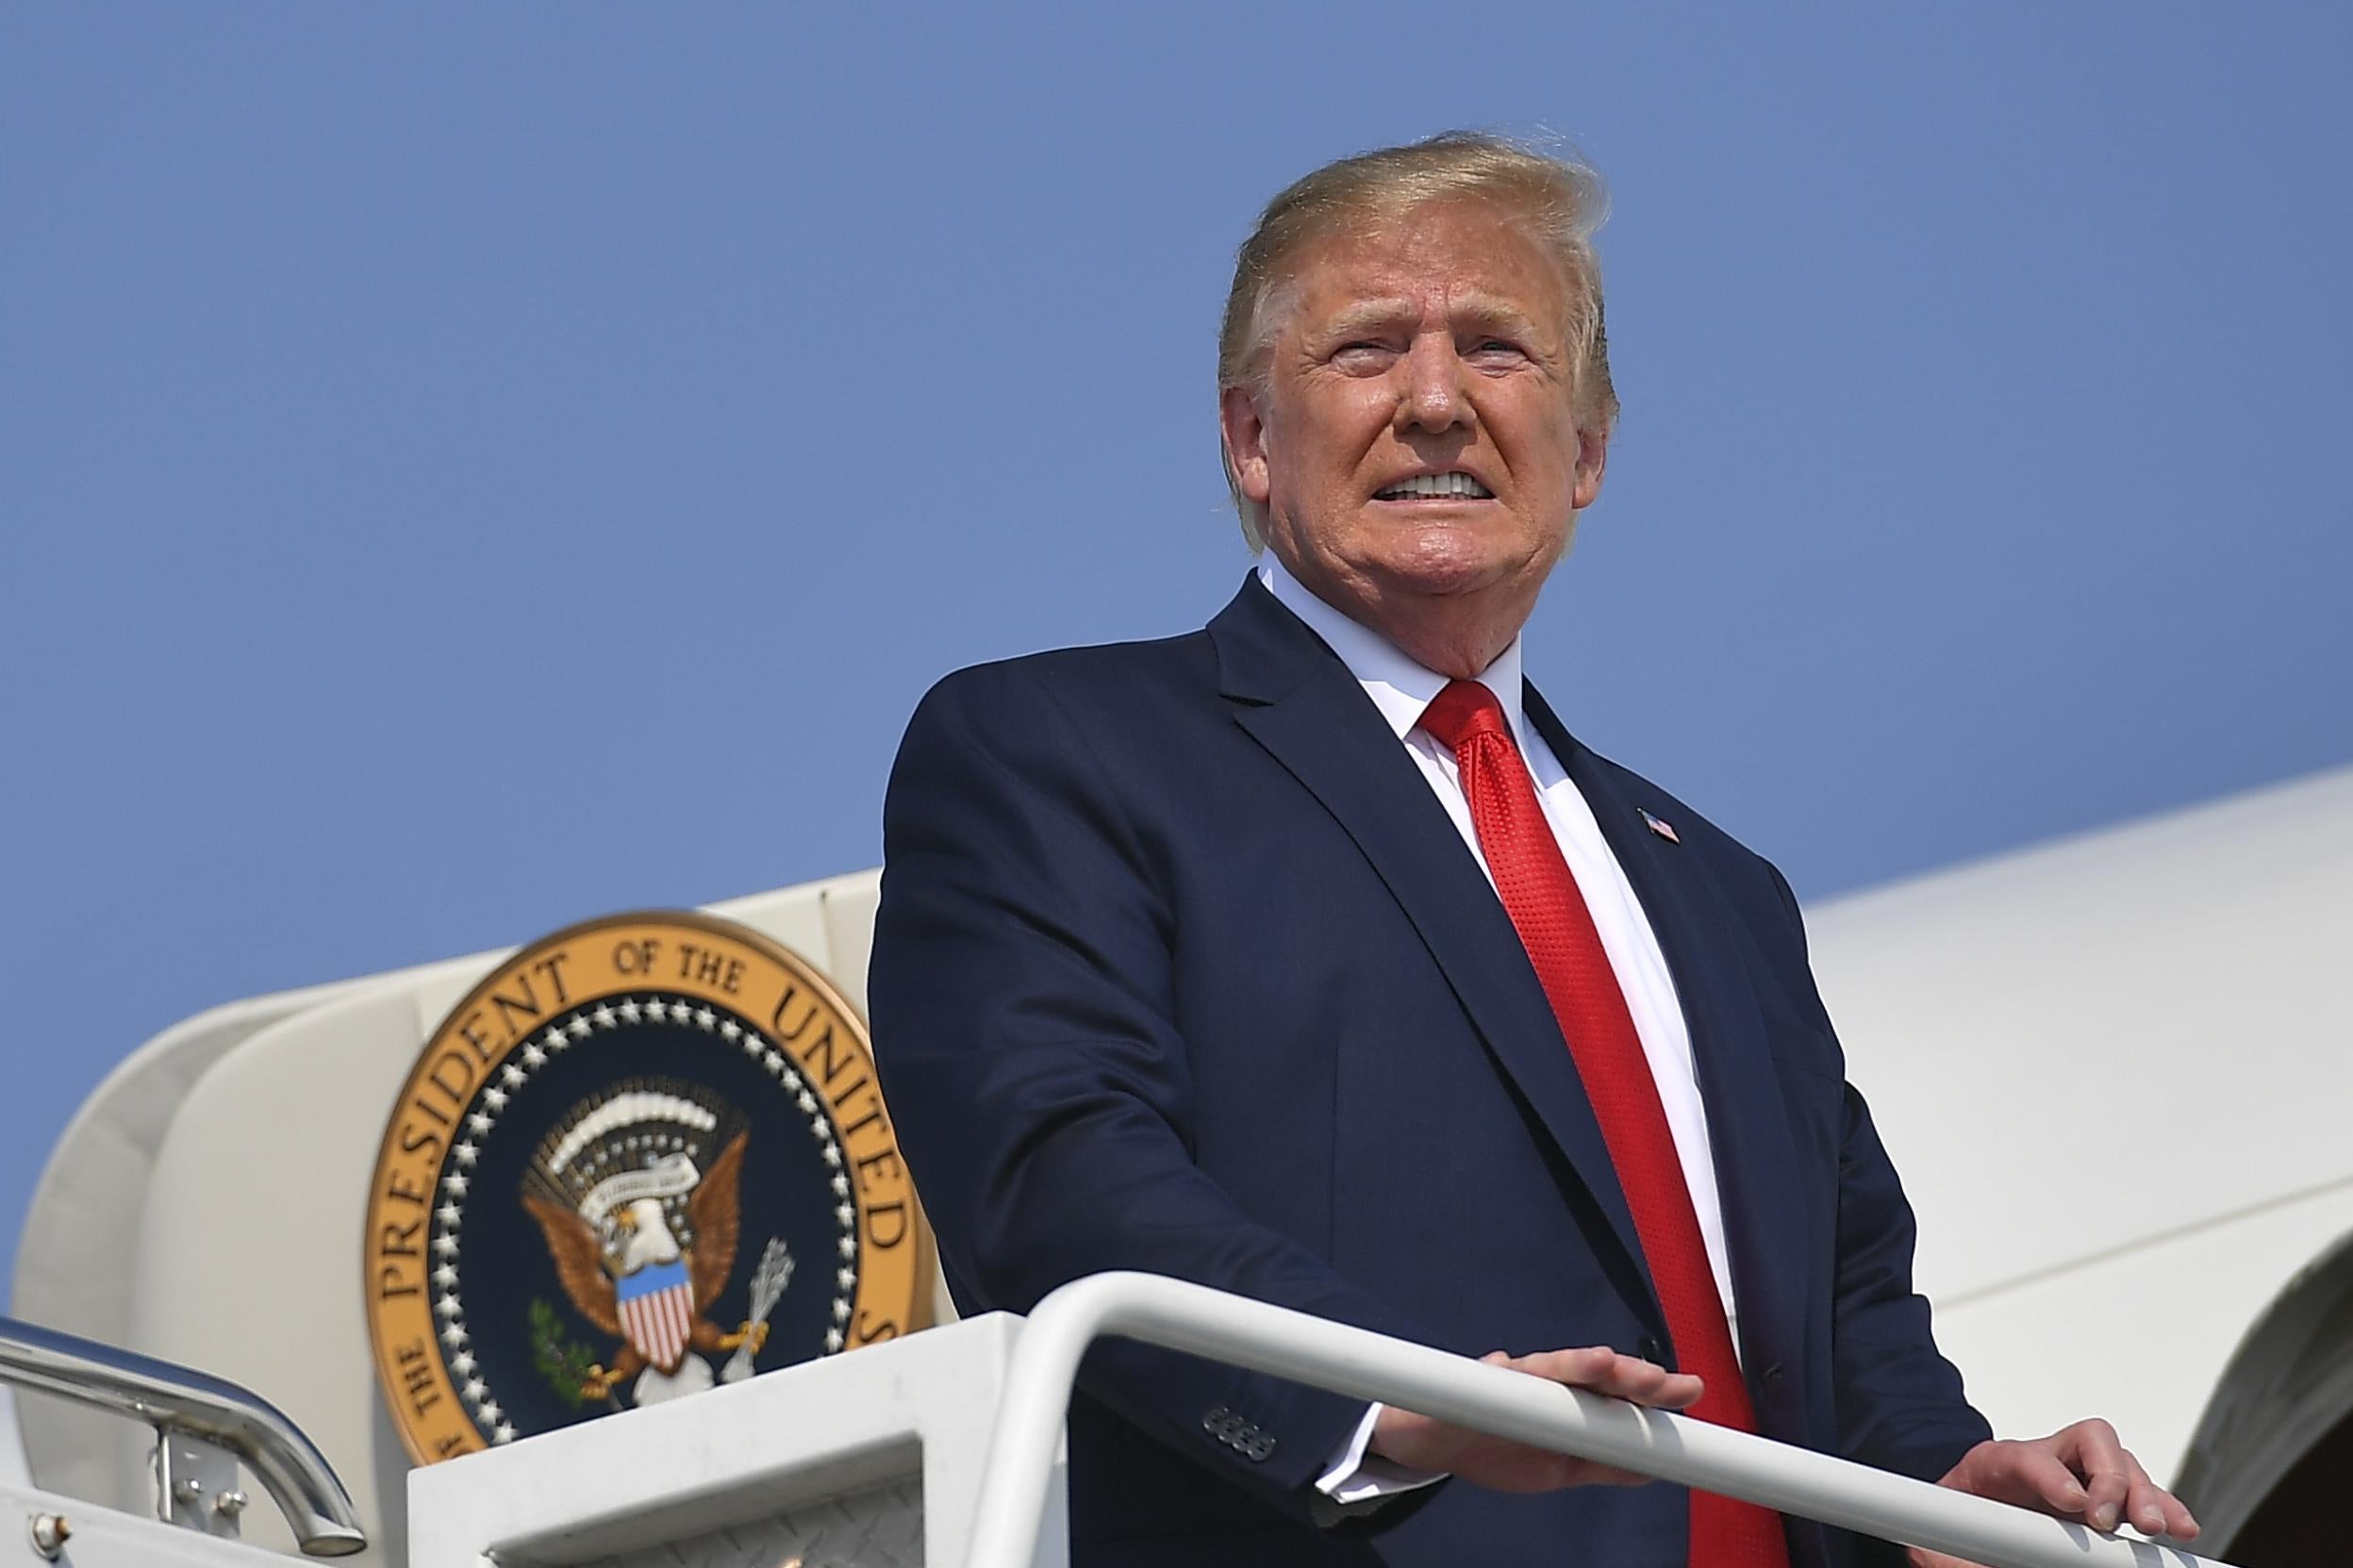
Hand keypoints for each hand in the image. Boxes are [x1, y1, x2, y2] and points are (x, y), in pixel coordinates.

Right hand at [1369, 1346, 1701, 1493]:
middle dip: (1630, 1376)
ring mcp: (1516, 1377)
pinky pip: (1503, 1374)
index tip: (1689, 1390)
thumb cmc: (1495, 1446)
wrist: (1430, 1441)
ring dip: (1581, 1366)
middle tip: (1663, 1381)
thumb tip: (1649, 1468)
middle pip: (1595, 1374)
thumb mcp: (1557, 1467)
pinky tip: (1525, 1365)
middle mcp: (1550, 1382)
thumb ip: (1600, 1463)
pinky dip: (1517, 1371)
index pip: (1619, 1394)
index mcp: (1572, 1404)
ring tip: (1609, 1364)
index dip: (1653, 1392)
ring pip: (1554, 1367)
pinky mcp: (1481, 1380)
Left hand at [1908, 1420, 2199, 1567]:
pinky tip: (2181, 1529)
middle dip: (2106, 1475)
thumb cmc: (1951, 1523)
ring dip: (2142, 1492)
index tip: (2071, 1502)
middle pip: (2086, 1440)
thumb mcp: (1936, 1536)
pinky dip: (2163, 1507)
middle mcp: (2044, 1461)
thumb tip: (1974, 1560)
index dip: (2048, 1474)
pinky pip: (2139, 1495)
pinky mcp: (2102, 1502)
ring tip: (2155, 1526)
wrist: (1956, 1517)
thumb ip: (1953, 1547)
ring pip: (2121, 1463)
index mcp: (1994, 1464)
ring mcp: (2078, 1477)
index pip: (2022, 1455)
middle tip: (2109, 1518)